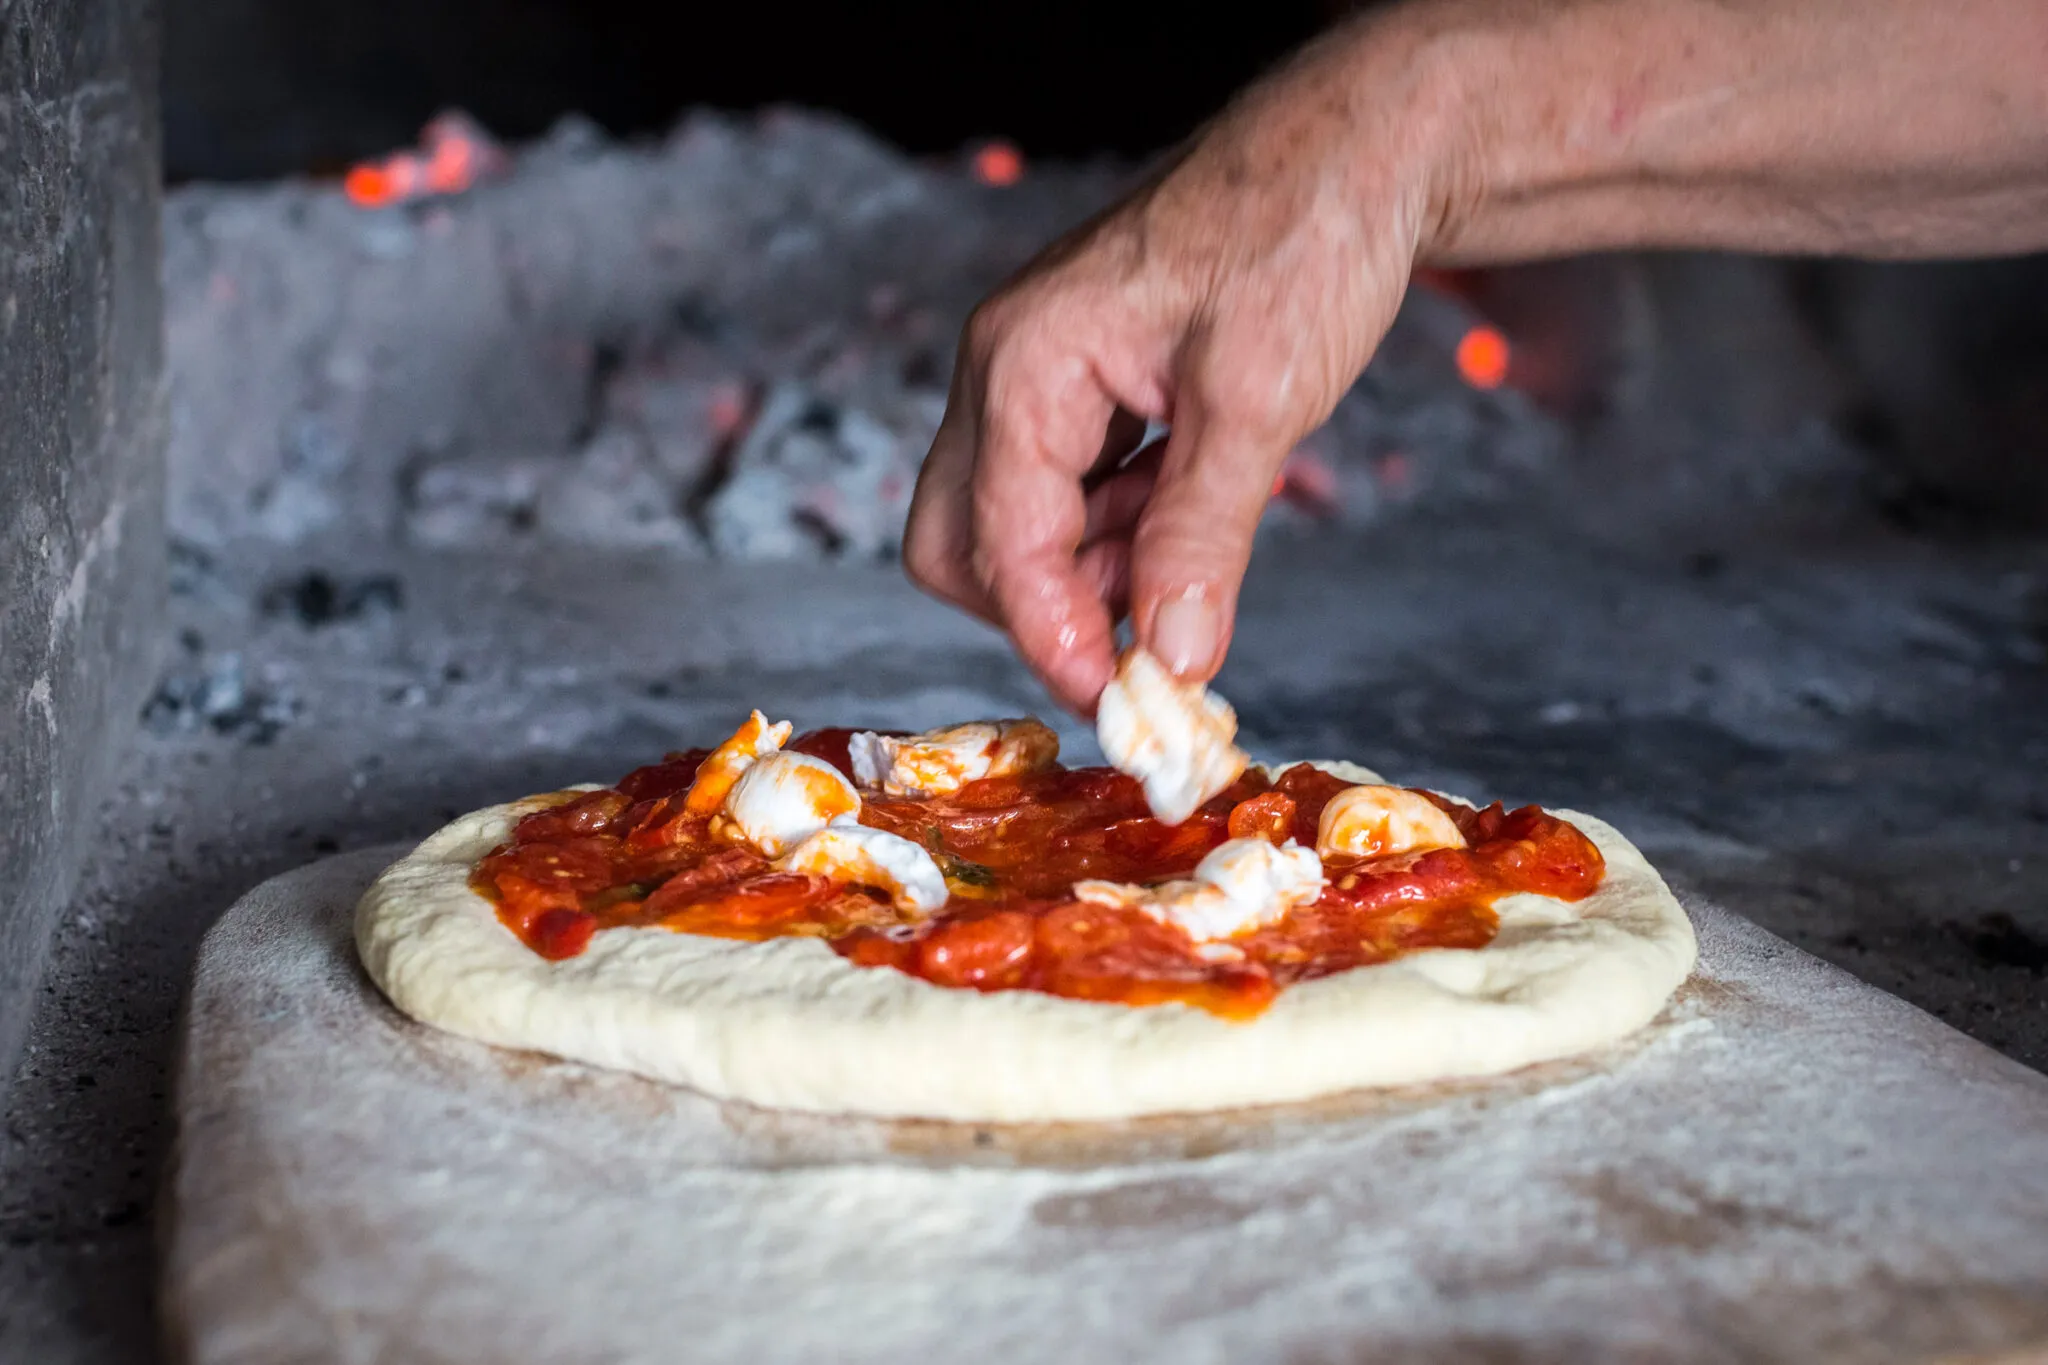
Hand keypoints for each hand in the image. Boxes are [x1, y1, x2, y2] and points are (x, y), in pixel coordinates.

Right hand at [904, 20, 1466, 712]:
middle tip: (1139, 645)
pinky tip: (1191, 523)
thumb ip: (1201, 538)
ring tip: (1193, 570)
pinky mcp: (1085, 390)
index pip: (1000, 541)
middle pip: (963, 540)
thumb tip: (1170, 659)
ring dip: (1093, 573)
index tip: (1119, 703)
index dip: (1052, 636)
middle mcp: (1009, 370)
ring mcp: (1041, 378)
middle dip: (1041, 608)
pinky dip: (1121, 533)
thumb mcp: (1257, 402)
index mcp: (1026, 361)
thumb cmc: (1300, 240)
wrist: (1353, 154)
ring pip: (1016, 524)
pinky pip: (1070, 493)